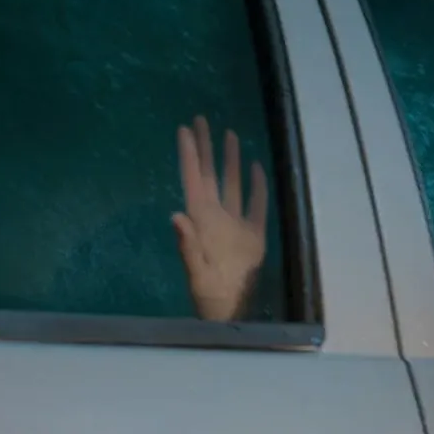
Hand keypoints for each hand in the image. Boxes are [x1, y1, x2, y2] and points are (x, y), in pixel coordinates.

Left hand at [171, 115, 269, 321]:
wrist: (233, 314)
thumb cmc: (210, 297)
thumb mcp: (197, 274)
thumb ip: (187, 246)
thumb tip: (176, 215)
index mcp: (202, 221)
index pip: (194, 180)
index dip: (189, 154)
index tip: (184, 129)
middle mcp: (216, 217)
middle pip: (210, 175)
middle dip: (205, 147)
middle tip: (201, 119)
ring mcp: (235, 225)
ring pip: (232, 184)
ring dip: (230, 160)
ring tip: (229, 134)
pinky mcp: (252, 235)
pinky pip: (256, 204)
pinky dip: (257, 185)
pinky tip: (257, 167)